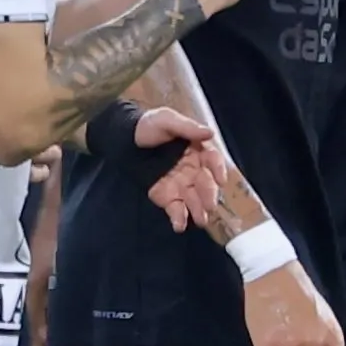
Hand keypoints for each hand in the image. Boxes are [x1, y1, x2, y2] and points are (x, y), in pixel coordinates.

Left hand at [132, 108, 223, 231]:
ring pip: (194, 199)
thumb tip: (209, 133)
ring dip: (198, 210)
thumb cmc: (148, 126)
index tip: (221, 179)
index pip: (212, 160)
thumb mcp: (167, 119)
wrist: (124, 140)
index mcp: (197, 150)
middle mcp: (193, 170)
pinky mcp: (166, 196)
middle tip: (210, 205)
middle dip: (209, 195)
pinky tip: (179, 225)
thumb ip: (187, 127)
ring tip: (200, 220)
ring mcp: (180, 184)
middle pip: (206, 184)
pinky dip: (179, 218)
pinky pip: (176, 209)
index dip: (218, 169)